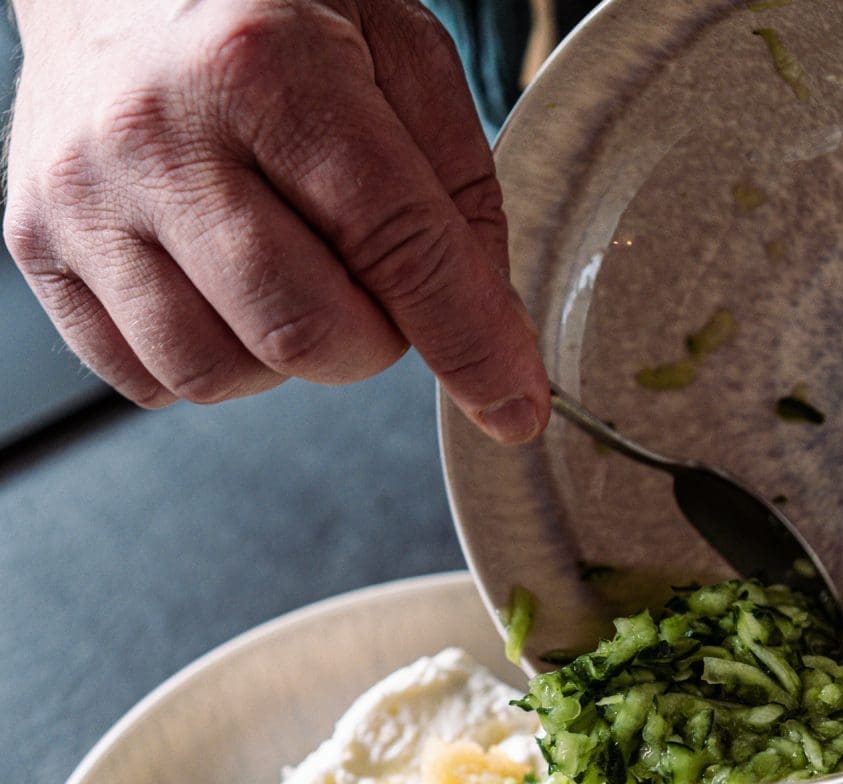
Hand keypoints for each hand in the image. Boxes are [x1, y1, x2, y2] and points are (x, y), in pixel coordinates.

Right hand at [4, 0, 549, 441]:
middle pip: (304, 334)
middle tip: (371, 284)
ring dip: (283, 354)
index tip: (515, 406)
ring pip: (221, 374)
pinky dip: (209, 358)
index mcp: (263, 62)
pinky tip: (216, 283)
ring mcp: (82, 196)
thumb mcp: (391, 47)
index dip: (470, 343)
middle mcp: (157, 132)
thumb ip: (454, 188)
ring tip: (283, 266)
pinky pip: (148, 379)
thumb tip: (486, 334)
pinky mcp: (36, 247)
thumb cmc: (261, 6)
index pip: (396, 246)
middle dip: (371, 342)